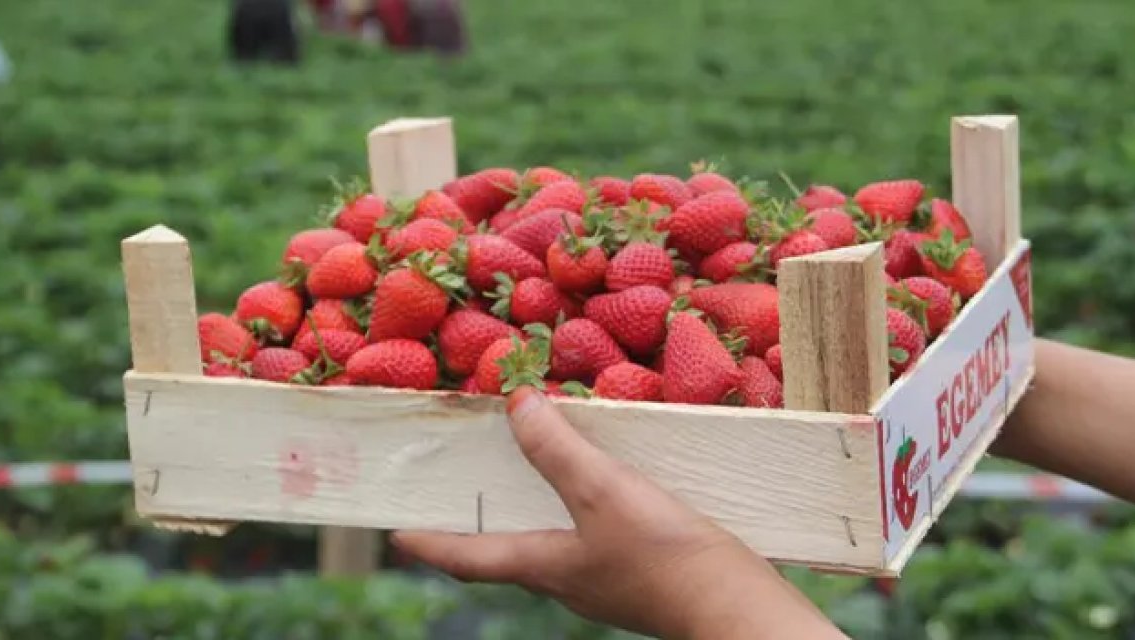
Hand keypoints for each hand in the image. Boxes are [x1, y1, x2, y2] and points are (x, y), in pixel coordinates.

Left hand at [392, 386, 844, 638]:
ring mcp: (603, 583)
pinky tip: (600, 489)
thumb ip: (557, 450)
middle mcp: (565, 582)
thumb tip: (515, 405)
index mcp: (543, 567)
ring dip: (529, 513)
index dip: (431, 542)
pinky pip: (590, 539)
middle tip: (459, 494)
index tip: (397, 532)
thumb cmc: (665, 556)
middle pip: (505, 552)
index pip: (468, 557)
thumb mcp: (605, 492)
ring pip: (548, 545)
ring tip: (523, 479)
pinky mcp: (638, 576)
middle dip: (479, 524)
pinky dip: (576, 510)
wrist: (737, 608)